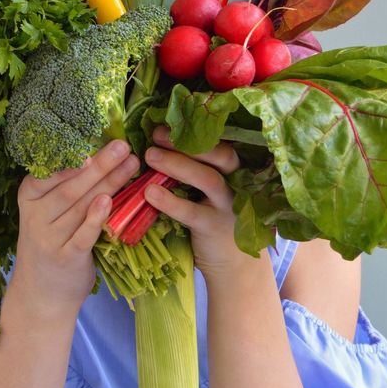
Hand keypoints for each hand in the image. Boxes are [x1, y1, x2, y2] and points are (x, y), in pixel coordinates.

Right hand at [10, 140, 139, 318]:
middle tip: (122, 146)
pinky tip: (109, 201)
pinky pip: (83, 235)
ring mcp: (49, 239)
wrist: (41, 294)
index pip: (49, 172)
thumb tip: (98, 152)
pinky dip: (96, 218)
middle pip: (71, 186)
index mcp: (29, 198)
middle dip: (100, 164)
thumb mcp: (47, 213)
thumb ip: (65, 187)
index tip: (93, 140)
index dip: (72, 157)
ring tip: (130, 165)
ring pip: (82, 206)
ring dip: (109, 183)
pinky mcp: (66, 258)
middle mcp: (35, 217)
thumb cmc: (51, 243)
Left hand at [142, 125, 266, 281]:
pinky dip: (170, 201)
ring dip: (177, 165)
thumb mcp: (208, 191)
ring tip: (149, 157)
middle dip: (187, 143)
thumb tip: (158, 142)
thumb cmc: (212, 217)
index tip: (165, 124)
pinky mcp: (214, 228)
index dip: (194, 131)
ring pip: (208, 179)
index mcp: (233, 170)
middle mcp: (237, 184)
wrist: (231, 263)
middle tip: (156, 136)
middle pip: (220, 155)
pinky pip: (192, 212)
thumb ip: (192, 168)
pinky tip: (150, 193)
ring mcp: (228, 206)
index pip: (220, 142)